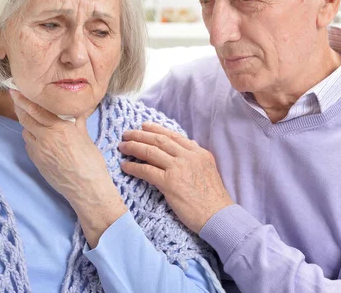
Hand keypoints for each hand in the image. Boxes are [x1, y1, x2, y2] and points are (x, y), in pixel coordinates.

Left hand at [10, 90, 126, 246]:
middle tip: (16, 97)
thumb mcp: (85, 136)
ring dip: (27, 123)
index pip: (36, 108)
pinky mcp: (36, 161)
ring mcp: (38, 150)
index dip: (23, 98)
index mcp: (59, 127)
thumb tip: (74, 109)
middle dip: (20, 107)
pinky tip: (39, 137)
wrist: (86, 187)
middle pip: (25, 118)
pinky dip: (31, 137)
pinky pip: (29, 144)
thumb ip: (75, 120)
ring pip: (26, 131)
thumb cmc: (90, 162)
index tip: (15, 89)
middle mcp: (45, 137)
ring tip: (31, 117)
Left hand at [119, 122, 233, 233]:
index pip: (174, 136)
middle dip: (141, 135)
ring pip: (151, 152)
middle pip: (159, 140)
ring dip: (134, 147)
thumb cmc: (213, 199)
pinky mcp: (169, 183)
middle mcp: (188, 157)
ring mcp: (178, 168)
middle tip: (127, 133)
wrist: (218, 216)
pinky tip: (125, 166)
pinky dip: (134, 167)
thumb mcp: (209, 170)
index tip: (144, 126)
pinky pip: (146, 171)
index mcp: (199, 153)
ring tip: (122, 146)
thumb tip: (187, 147)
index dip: (157, 129)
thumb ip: (196, 158)